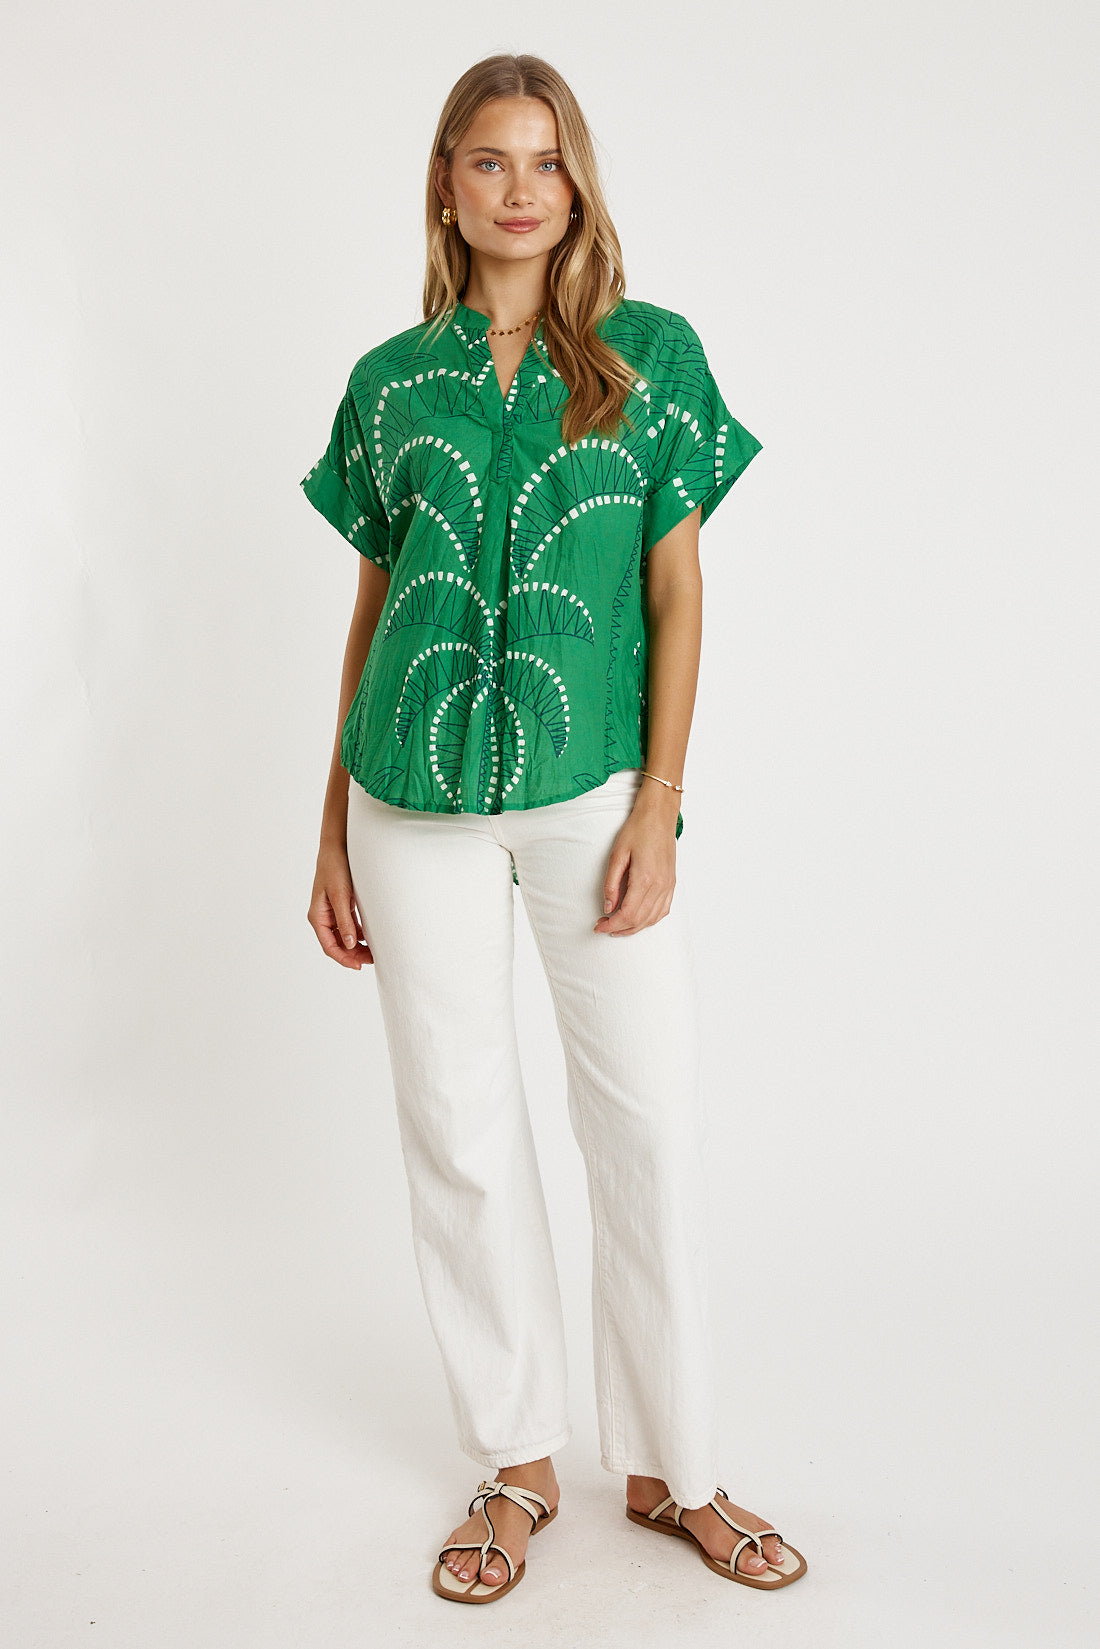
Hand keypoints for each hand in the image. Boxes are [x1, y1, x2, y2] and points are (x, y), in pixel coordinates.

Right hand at [308, 844, 372, 968]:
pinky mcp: (341, 907)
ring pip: (344, 937)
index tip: (359, 965)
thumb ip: (345, 921)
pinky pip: (349, 927)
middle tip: (371, 960)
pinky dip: (358, 934)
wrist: (337, 848)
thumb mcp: (341, 896)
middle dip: (352, 954)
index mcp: (317, 917)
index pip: (329, 946)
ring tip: (373, 952)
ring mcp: (331, 913)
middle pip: (337, 944)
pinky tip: (370, 938)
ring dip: (356, 946)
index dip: (344, 958)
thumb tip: (350, 944)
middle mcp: (322, 917)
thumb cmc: (335, 869)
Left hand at [594, 797, 676, 935]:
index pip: (627, 914)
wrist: (659, 816)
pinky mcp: (671, 883)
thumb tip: (607, 907)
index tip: (598, 926)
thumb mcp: (617, 854)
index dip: (611, 925)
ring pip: (652, 919)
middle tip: (603, 925)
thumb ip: (611, 884)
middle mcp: (659, 885)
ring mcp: (668, 885)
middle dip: (619, 928)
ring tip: (617, 925)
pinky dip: (649, 920)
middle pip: (639, 920)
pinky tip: (638, 919)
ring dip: (634, 927)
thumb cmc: (638, 830)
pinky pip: (663, 911)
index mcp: (644, 878)